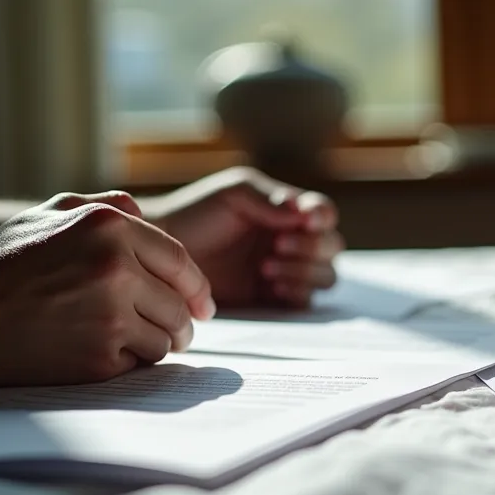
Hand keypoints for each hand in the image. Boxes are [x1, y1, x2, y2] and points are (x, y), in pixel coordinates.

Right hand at [0, 192, 212, 385]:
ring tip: (134, 341)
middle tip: (178, 332)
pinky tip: (100, 352)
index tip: (203, 305)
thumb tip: (145, 213)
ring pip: (165, 339)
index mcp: (109, 227)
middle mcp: (116, 268)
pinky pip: (138, 365)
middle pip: (179, 306)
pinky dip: (127, 363)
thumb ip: (104, 206)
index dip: (197, 287)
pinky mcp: (98, 358)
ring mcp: (109, 316)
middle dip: (181, 323)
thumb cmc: (2, 263)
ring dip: (156, 344)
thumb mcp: (49, 215)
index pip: (180, 261)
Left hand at [144, 167, 342, 307]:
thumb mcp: (234, 194)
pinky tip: (271, 286)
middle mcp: (293, 242)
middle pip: (332, 247)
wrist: (162, 253)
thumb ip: (270, 199)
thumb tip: (303, 213)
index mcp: (288, 212)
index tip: (307, 220)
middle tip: (277, 246)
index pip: (324, 213)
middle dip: (312, 247)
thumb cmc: (196, 214)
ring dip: (304, 271)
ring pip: (325, 276)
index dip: (323, 217)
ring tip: (266, 268)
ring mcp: (286, 272)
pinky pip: (304, 301)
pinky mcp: (274, 300)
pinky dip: (296, 292)